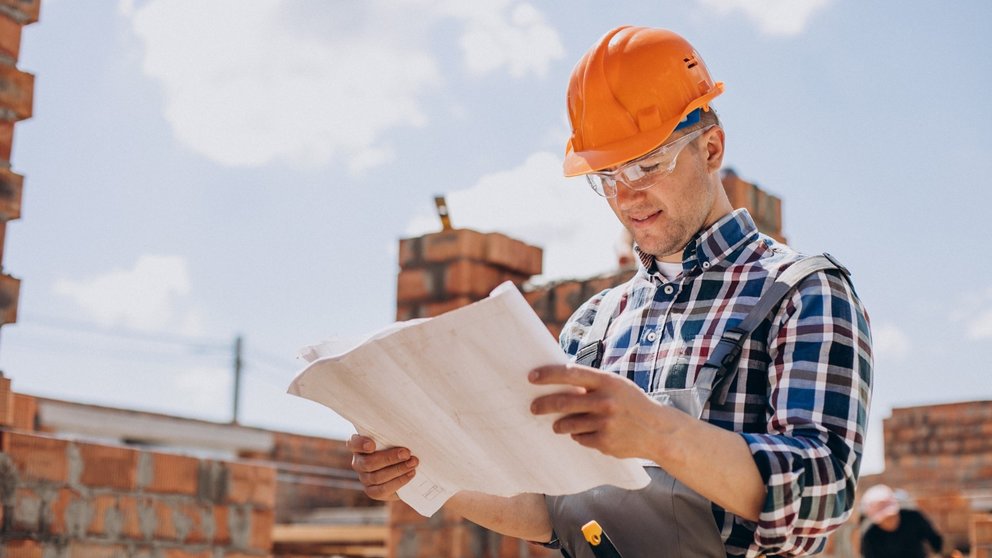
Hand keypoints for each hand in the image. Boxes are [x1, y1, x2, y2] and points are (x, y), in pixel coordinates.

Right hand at [347, 434, 418, 500]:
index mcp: (359, 446)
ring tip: (413, 463)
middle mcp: (358, 462)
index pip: (354, 443)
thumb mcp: (394, 437)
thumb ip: (393, 434)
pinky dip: (398, 482)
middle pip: (368, 463)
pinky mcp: (372, 491)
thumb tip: (405, 432)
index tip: (372, 445)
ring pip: (377, 477)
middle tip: (406, 453)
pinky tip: (410, 474)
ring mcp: (364, 478)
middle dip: (389, 458)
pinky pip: (382, 489)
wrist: (402, 467)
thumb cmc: (397, 445)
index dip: (360, 444)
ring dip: (398, 470)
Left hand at [529, 363, 677, 459]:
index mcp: (607, 381)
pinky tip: (587, 433)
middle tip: (533, 407)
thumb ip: (591, 384)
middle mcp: (605, 401)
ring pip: (568, 424)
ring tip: (557, 424)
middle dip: (543, 405)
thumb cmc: (631, 403)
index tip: (531, 377)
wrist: (658, 430)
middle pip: (563, 402)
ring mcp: (605, 423)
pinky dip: (579, 435)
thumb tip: (557, 382)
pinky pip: (580, 438)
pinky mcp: (605, 442)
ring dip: (559, 424)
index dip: (549, 375)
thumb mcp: (616, 386)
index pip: (571, 373)